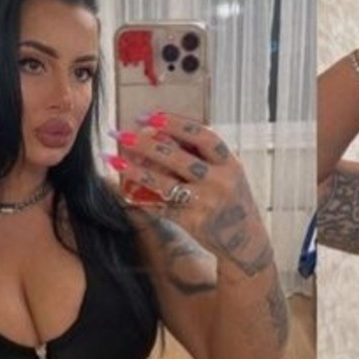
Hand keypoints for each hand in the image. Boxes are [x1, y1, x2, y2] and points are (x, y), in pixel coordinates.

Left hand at [109, 114, 272, 278]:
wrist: (245, 242)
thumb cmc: (231, 200)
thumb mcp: (227, 173)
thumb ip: (201, 155)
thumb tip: (159, 133)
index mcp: (229, 163)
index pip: (201, 136)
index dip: (175, 124)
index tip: (150, 116)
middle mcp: (219, 181)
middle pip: (177, 158)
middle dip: (147, 144)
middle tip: (123, 134)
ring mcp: (205, 204)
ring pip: (164, 183)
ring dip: (136, 171)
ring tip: (114, 160)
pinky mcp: (193, 222)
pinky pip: (162, 207)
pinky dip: (143, 198)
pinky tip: (125, 189)